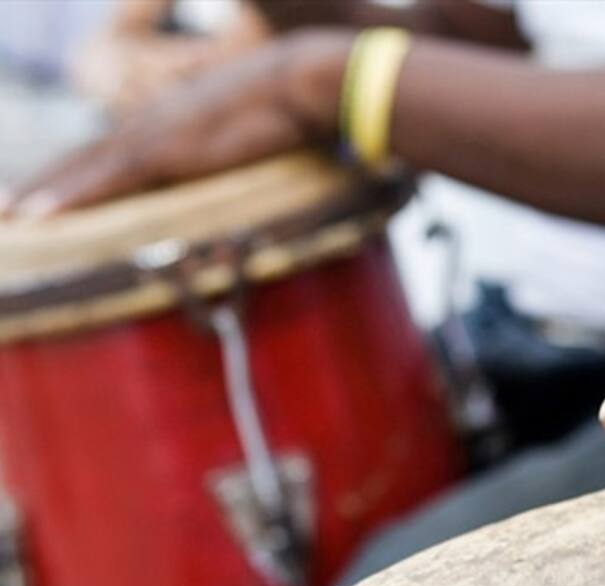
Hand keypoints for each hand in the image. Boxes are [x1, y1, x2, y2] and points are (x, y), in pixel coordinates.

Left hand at [0, 31, 348, 218]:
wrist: (306, 80)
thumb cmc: (299, 106)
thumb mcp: (264, 135)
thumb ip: (246, 153)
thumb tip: (255, 174)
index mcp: (174, 120)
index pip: (113, 150)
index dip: (79, 172)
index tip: (53, 193)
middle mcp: (154, 122)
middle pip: (84, 156)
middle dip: (46, 184)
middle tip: (9, 210)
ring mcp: (156, 133)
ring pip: (82, 167)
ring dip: (42, 194)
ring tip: (8, 218)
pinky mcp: (166, 150)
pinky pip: (106, 179)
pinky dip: (70, 198)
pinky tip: (39, 217)